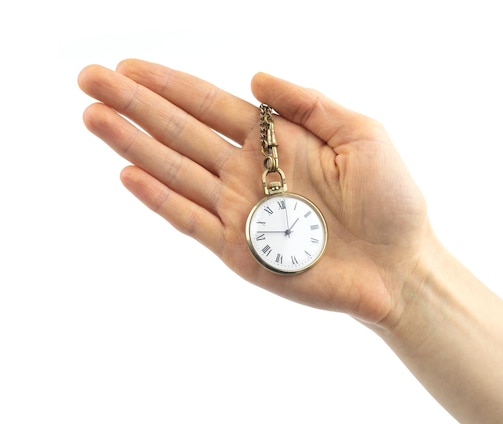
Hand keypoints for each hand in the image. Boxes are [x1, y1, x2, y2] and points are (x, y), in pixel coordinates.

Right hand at [78, 59, 432, 326]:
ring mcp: (240, 211)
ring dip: (133, 145)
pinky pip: (192, 221)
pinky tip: (129, 173)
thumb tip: (253, 76)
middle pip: (181, 133)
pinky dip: (160, 199)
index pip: (210, 106)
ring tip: (94, 116)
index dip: (170, 86)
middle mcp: (249, 172)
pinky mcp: (240, 250)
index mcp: (275, 141)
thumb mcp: (360, 132)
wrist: (400, 264)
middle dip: (135, 106)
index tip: (129, 66)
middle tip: (89, 78)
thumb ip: (307, 103)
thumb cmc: (390, 199)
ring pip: (176, 172)